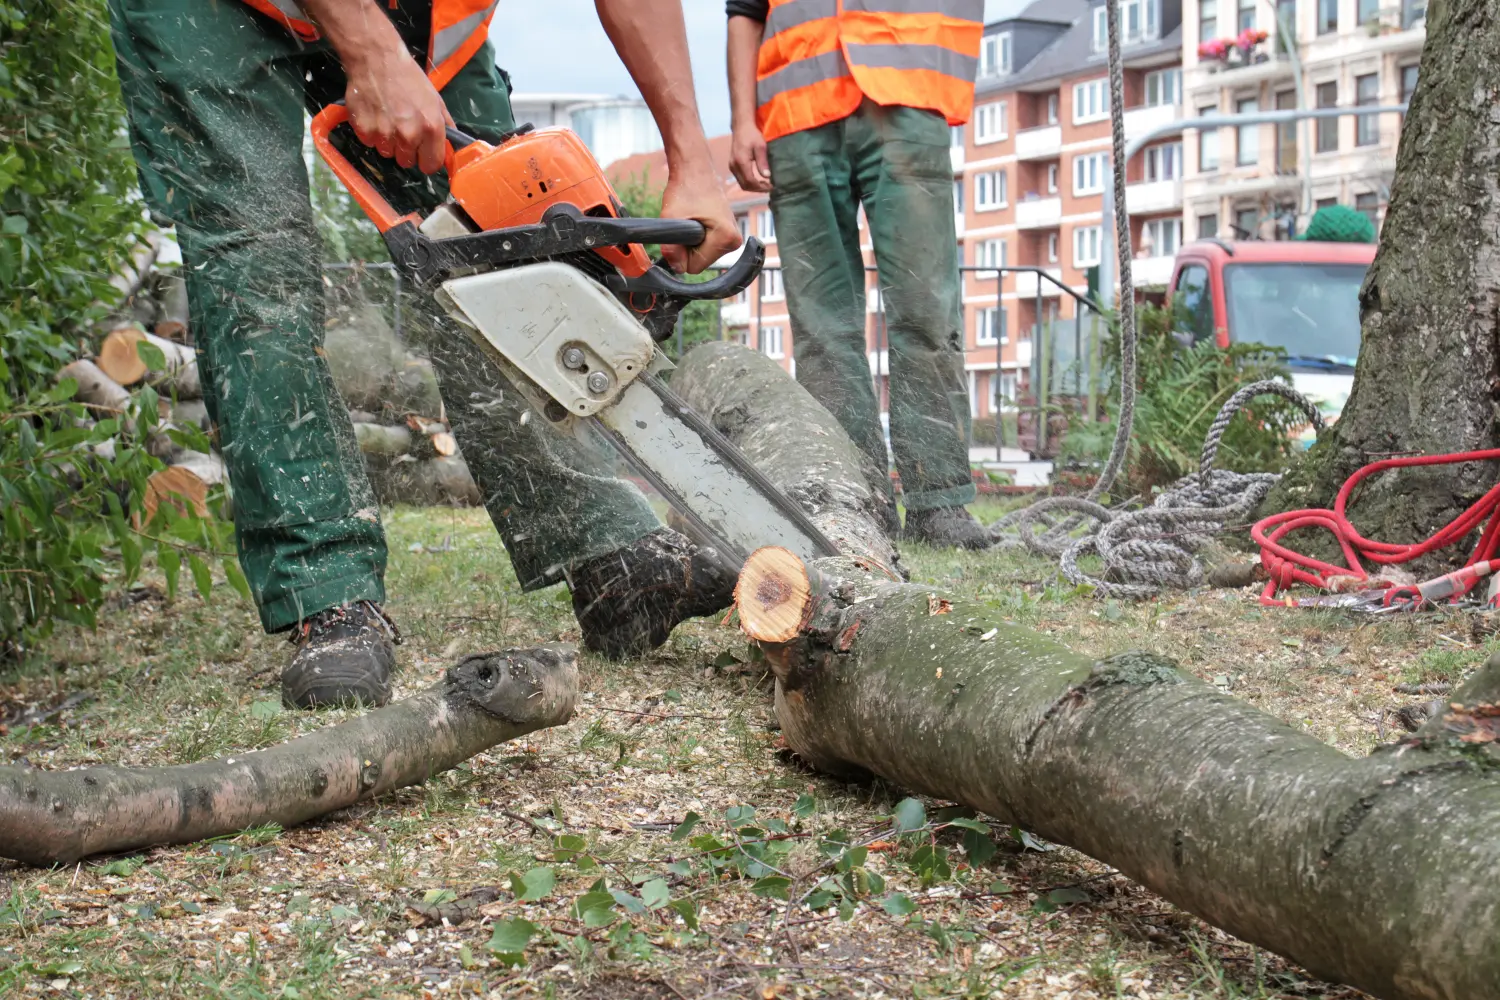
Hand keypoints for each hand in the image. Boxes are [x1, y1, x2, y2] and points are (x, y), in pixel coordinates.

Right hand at [344, 50, 452, 173]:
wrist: (376, 58)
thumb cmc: (408, 77)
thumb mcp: (435, 99)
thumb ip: (445, 126)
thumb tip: (451, 149)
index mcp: (431, 128)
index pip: (431, 165)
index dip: (426, 159)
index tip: (422, 152)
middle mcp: (409, 134)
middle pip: (407, 162)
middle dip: (406, 150)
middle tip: (402, 128)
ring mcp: (385, 134)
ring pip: (387, 153)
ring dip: (388, 141)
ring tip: (387, 118)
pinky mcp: (364, 130)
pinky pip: (370, 143)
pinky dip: (371, 133)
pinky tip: (374, 114)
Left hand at [660, 166, 741, 273]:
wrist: (695, 170)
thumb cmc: (686, 188)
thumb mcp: (672, 218)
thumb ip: (671, 248)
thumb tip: (676, 268)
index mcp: (726, 238)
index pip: (696, 266)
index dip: (681, 253)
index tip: (680, 232)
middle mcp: (735, 240)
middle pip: (700, 262)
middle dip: (688, 248)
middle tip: (685, 223)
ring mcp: (733, 237)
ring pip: (703, 256)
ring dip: (692, 243)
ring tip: (692, 220)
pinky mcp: (728, 234)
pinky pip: (707, 248)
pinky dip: (698, 239)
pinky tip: (697, 221)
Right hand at [729, 125, 770, 192]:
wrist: (741, 127)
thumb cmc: (752, 135)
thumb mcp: (761, 147)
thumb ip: (762, 162)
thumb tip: (767, 176)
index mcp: (741, 161)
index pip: (750, 181)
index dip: (761, 187)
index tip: (771, 186)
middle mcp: (734, 166)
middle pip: (745, 185)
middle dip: (757, 189)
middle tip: (769, 187)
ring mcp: (732, 166)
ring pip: (742, 184)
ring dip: (753, 187)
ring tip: (765, 185)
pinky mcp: (732, 166)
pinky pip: (740, 179)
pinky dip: (749, 183)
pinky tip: (757, 180)